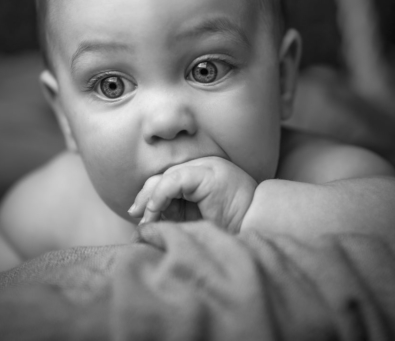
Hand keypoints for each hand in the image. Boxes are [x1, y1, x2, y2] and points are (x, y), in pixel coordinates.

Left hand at [128, 157, 256, 232]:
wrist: (259, 227)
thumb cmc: (233, 228)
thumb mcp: (199, 220)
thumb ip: (178, 214)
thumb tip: (148, 220)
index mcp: (203, 176)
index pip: (169, 180)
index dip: (151, 196)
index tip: (141, 216)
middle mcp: (204, 167)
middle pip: (163, 176)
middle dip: (146, 197)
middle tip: (136, 216)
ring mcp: (206, 167)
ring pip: (165, 178)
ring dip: (150, 200)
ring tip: (146, 220)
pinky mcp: (205, 173)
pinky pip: (172, 181)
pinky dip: (159, 197)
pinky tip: (154, 213)